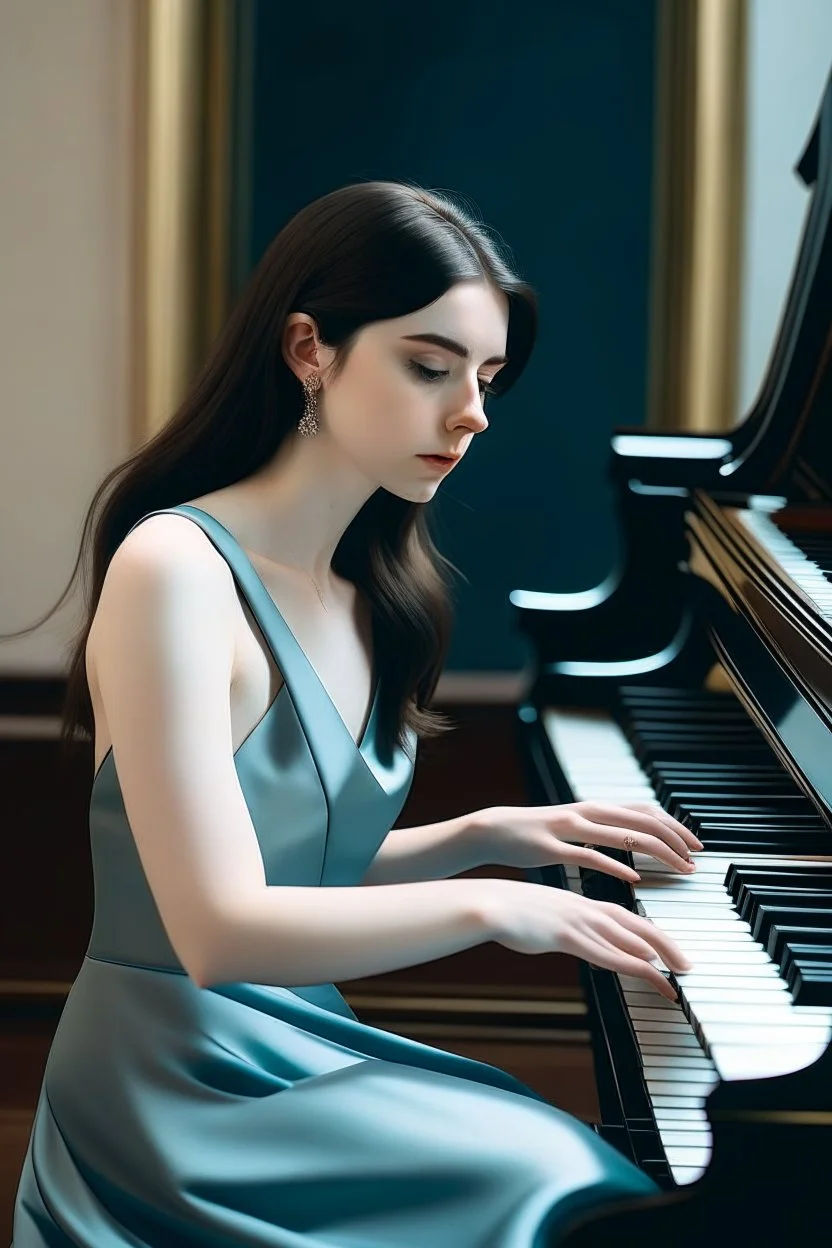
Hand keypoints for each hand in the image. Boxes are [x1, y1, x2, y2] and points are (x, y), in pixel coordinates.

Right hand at [474, 801, 702, 882]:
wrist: (495, 830)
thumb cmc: (539, 831)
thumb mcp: (577, 821)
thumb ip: (605, 825)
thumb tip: (637, 831)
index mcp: (595, 806)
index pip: (645, 810)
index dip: (674, 825)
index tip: (695, 844)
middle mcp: (587, 812)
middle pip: (642, 820)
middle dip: (675, 839)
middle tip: (696, 858)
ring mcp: (569, 828)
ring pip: (623, 836)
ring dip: (657, 852)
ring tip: (678, 868)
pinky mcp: (553, 849)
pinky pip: (589, 856)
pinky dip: (616, 865)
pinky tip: (635, 877)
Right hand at [477, 877, 691, 999]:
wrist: (492, 903)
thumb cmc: (515, 912)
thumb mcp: (548, 918)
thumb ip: (568, 929)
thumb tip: (578, 941)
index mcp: (585, 905)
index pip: (629, 920)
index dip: (653, 936)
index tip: (669, 951)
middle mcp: (589, 911)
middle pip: (639, 928)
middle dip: (667, 947)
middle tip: (687, 966)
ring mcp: (580, 922)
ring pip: (628, 941)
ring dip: (657, 958)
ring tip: (677, 974)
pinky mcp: (568, 936)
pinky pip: (606, 952)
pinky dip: (630, 961)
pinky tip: (646, 968)